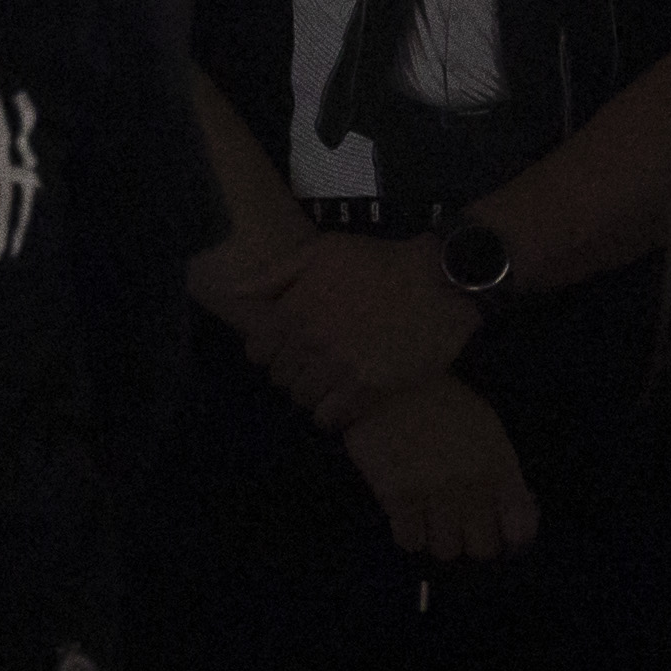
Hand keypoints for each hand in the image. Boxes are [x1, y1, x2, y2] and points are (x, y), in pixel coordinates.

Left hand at [238, 231, 477, 427]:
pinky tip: (343, 398)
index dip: (269, 350)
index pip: (257, 351)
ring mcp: (338, 368)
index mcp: (295, 309)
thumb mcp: (323, 251)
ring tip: (329, 380)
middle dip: (291, 371)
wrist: (436, 282)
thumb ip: (276, 274)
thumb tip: (235, 292)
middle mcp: (310, 342)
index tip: (286, 347)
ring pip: (302, 399)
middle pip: (279, 378)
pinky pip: (329, 418)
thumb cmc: (378, 262)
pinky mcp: (366, 389)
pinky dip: (331, 413)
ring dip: (311, 393)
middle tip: (312, 362)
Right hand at [339, 374, 539, 565]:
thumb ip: (500, 469)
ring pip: (445, 551)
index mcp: (500, 467)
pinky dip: (409, 534)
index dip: (511, 538)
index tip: (499, 532)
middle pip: (483, 549)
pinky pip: (410, 541)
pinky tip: (406, 515)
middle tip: (459, 526)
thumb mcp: (486, 428)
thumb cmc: (443, 400)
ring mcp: (435, 495)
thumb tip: (512, 509)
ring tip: (430, 519)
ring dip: (438, 539)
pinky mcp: (398, 497)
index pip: (520, 530)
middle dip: (472, 539)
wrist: (393, 378)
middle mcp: (473, 487)